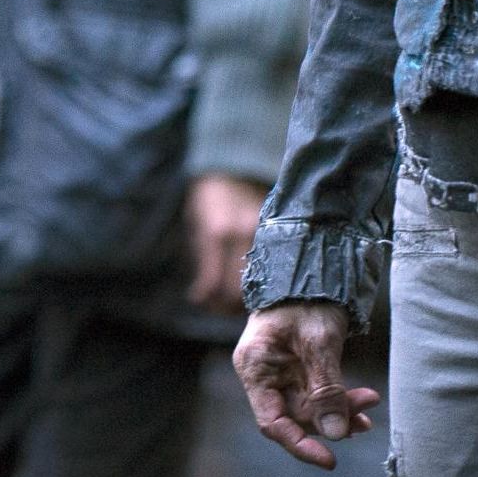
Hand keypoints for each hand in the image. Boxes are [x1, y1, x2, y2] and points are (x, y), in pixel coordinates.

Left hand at [184, 173, 264, 311]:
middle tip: (217, 304)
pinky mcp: (280, 236)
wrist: (235, 170)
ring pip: (260, 286)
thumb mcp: (197, 227)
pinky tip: (253, 282)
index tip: (201, 300)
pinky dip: (263, 282)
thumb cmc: (209, 200)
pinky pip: (273, 271)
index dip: (208, 300)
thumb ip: (202, 262)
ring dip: (246, 297)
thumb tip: (201, 298)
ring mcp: (265, 236)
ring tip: (234, 296)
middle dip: (226, 305)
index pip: (216, 284)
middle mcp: (244, 236)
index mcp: (218, 234)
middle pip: (239, 291)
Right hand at [233, 299, 379, 469]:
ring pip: (312, 408)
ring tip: (369, 404)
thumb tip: (336, 435)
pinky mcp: (300, 368)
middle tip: (366, 413)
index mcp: (255, 367)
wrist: (314, 266)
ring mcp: (282, 372)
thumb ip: (326, 389)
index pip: (272, 422)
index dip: (300, 445)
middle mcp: (264, 374)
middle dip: (331, 420)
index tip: (330, 459)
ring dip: (341, 411)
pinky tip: (362, 401)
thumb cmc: (308, 299)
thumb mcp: (319, 343)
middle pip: (295, 416)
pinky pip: (319, 394)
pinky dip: (340, 400)